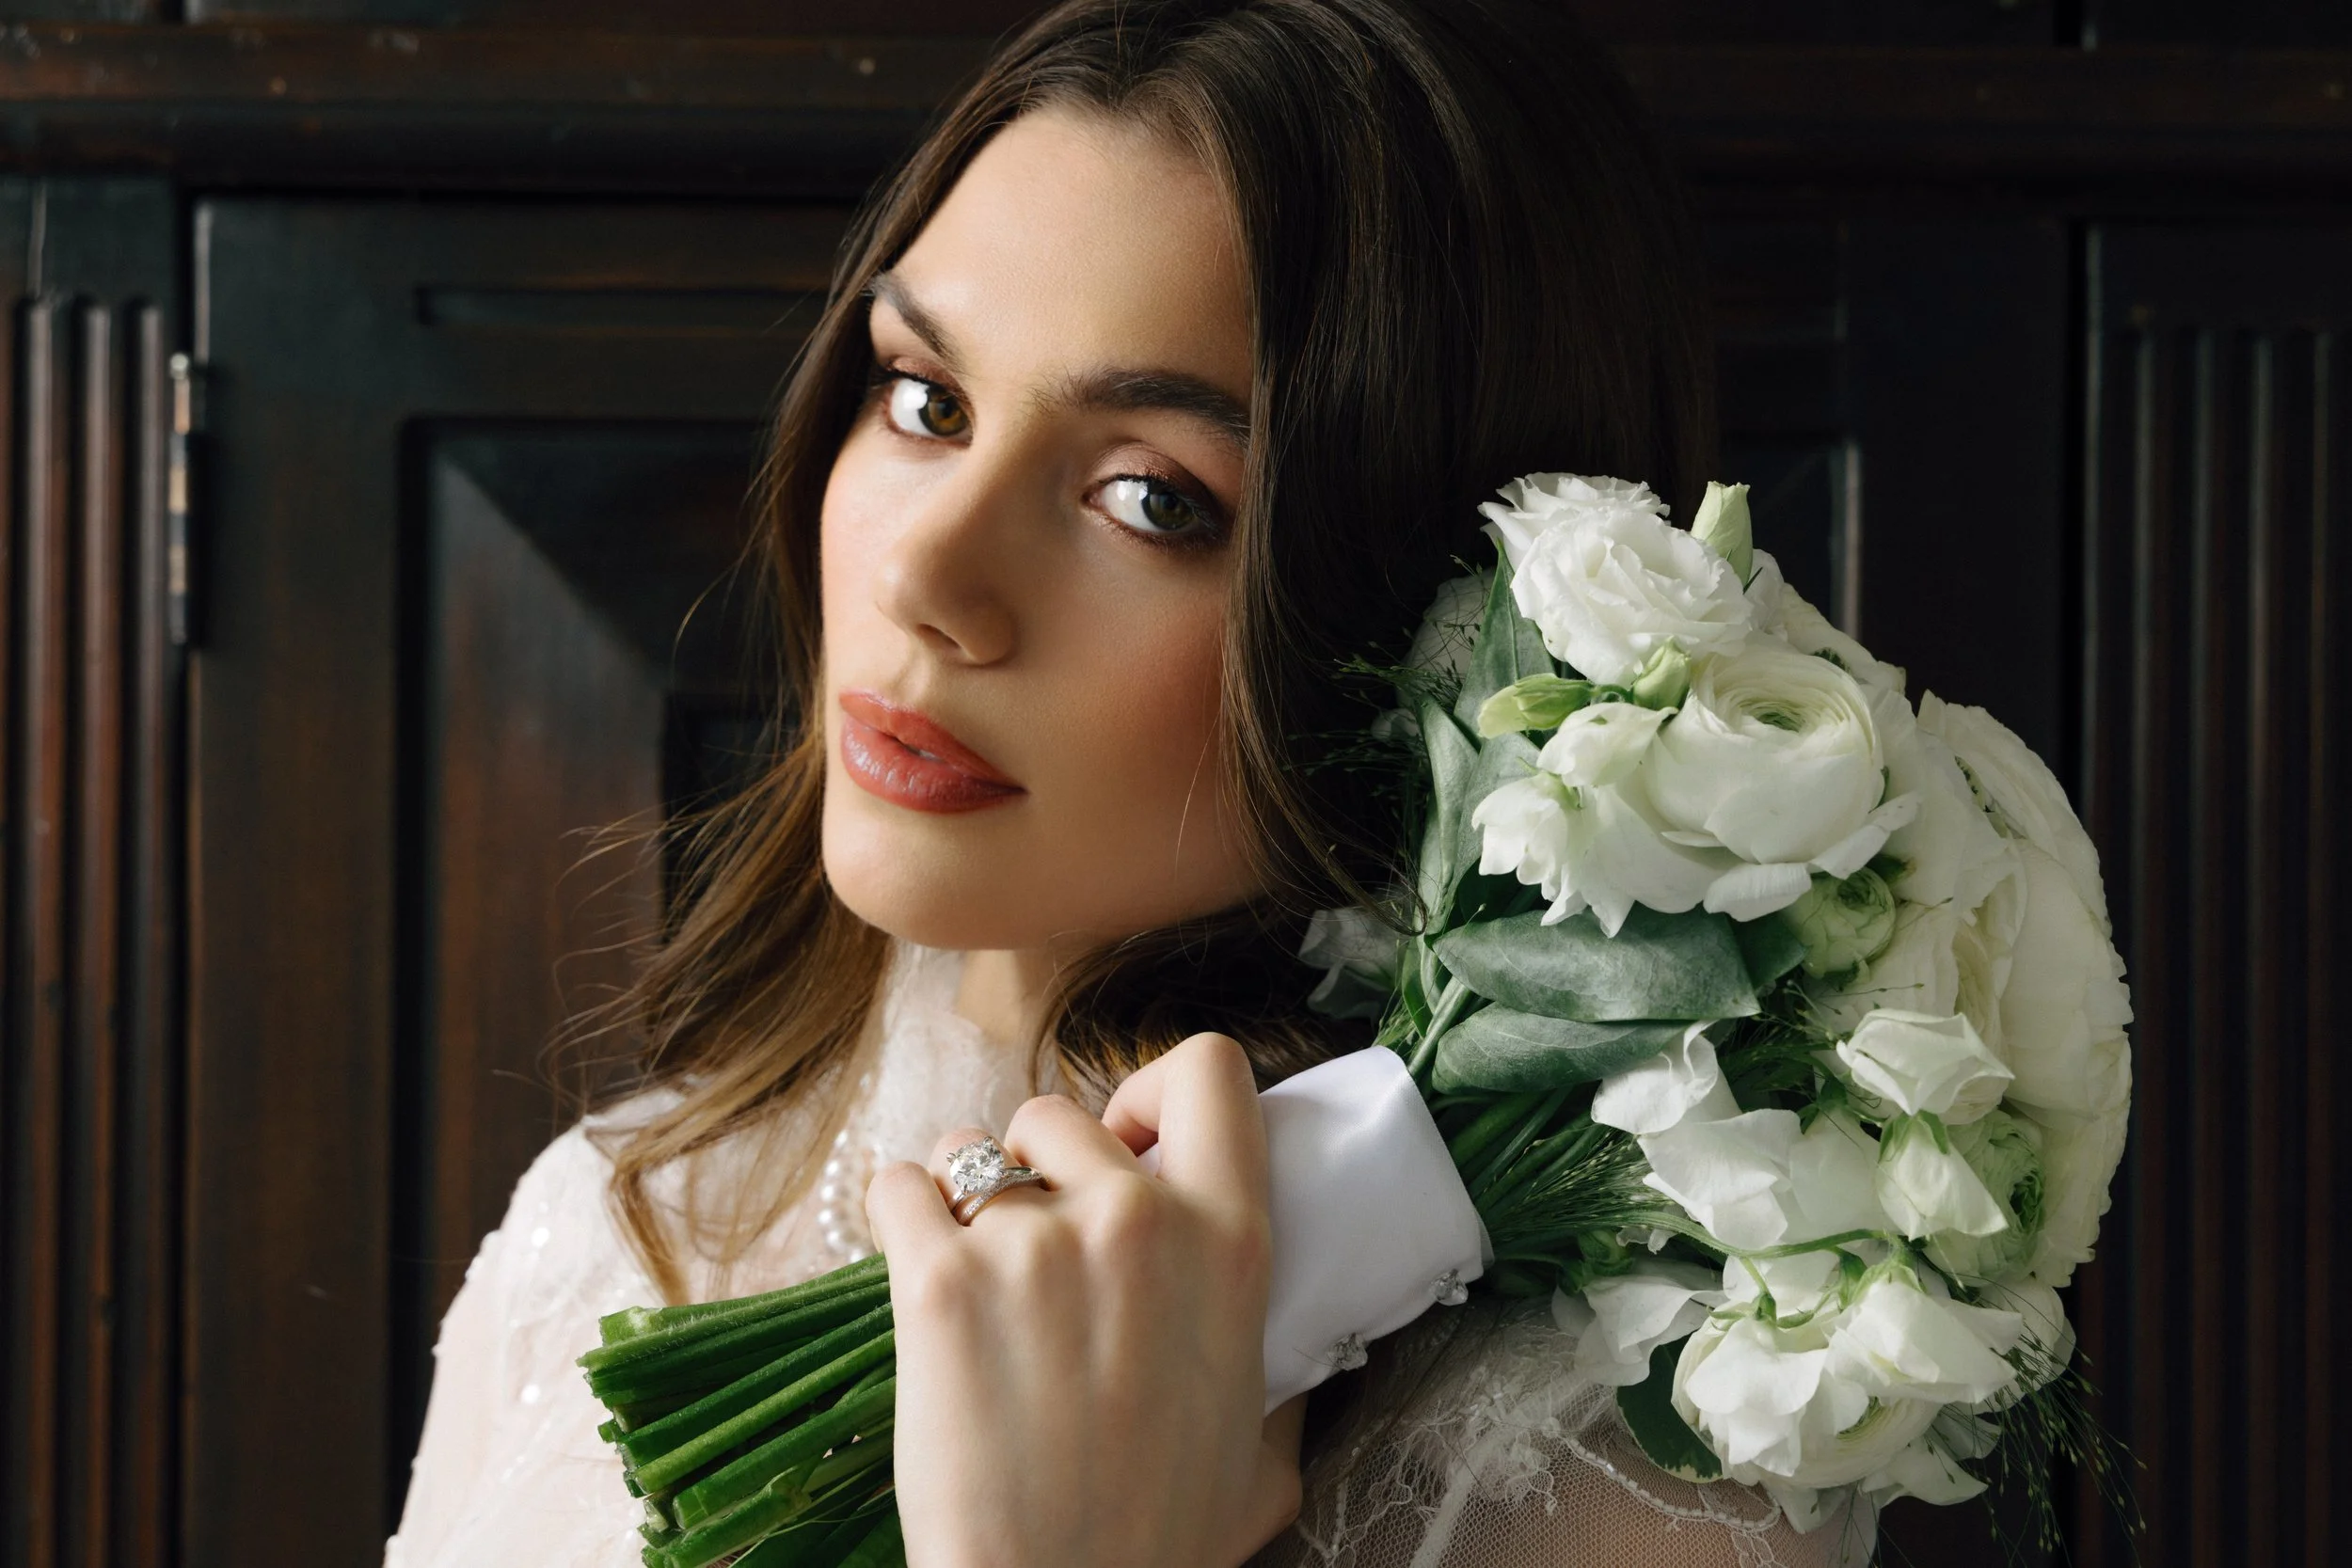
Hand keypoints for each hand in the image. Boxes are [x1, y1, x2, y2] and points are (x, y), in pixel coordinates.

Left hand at [866, 1032, 1306, 1567]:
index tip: (1128, 1144)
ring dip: (962, 1195)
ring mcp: (1032, 1244)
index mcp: (1228, 1244)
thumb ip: (1272, 1362)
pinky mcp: (937, 1280)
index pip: (1210, 1069)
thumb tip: (1277, 1337)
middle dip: (1036, 1166)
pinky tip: (914, 1274)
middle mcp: (1135, 1220)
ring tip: (969, 1274)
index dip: (1154, 1090)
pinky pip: (895, 1188)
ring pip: (968, 1150)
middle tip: (1032, 1248)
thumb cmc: (1161, 1540)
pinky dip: (896, 1218)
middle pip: (1060, 1111)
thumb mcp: (1262, 1443)